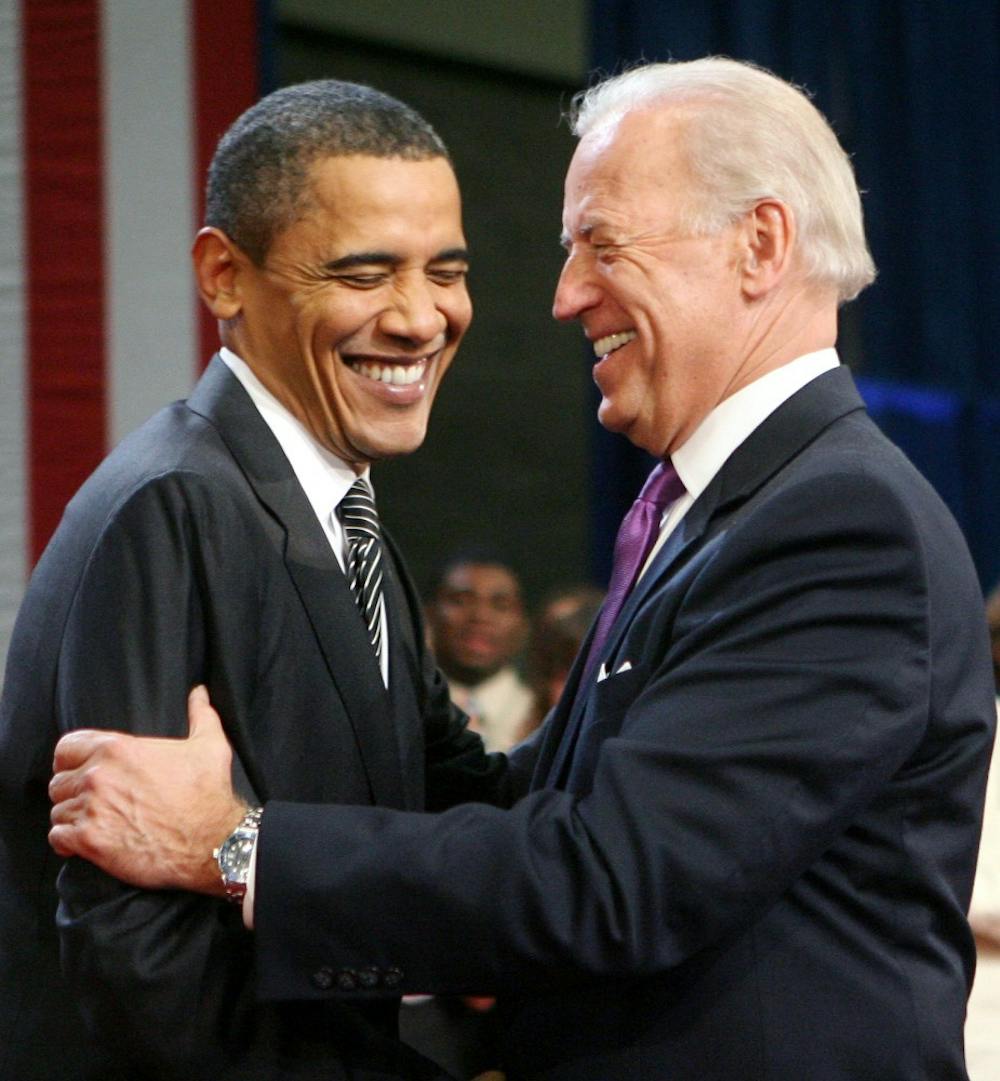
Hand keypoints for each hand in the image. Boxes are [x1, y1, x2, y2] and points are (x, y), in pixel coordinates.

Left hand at [48, 685, 245, 893]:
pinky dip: (68, 841)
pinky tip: (87, 841)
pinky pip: (57, 837)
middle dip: (73, 792)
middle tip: (95, 801)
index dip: (72, 760)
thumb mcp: (209, 745)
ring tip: (96, 822)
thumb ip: (200, 714)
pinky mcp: (89, 841)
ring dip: (73, 818)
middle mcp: (98, 776)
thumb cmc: (208, 793)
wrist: (211, 840)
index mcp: (117, 749)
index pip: (67, 748)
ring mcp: (91, 809)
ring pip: (58, 811)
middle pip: (59, 782)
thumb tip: (199, 693)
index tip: (82, 771)